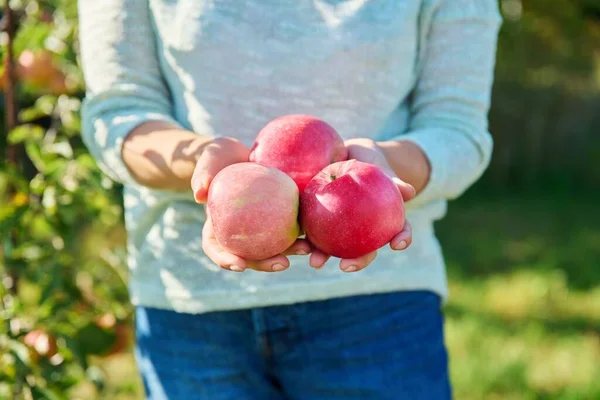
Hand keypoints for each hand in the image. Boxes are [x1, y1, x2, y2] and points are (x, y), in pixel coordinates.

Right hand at [192, 137, 311, 271]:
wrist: (241, 152)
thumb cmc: (219, 156)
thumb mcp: (209, 159)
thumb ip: (202, 173)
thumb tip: (199, 194)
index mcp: (218, 226)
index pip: (216, 248)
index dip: (226, 260)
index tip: (239, 265)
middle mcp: (240, 233)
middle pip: (250, 255)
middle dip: (266, 263)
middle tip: (283, 263)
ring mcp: (260, 227)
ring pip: (274, 246)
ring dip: (291, 251)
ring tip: (307, 249)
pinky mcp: (278, 216)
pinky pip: (290, 226)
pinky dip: (303, 231)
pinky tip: (318, 230)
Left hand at [309, 138, 415, 272]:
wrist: (345, 153)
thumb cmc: (368, 160)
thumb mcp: (379, 165)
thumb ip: (391, 178)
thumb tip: (409, 191)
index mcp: (385, 220)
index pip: (397, 231)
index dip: (401, 239)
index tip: (397, 245)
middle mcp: (365, 230)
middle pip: (364, 250)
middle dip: (357, 261)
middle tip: (346, 266)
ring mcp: (342, 229)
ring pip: (336, 247)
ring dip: (326, 257)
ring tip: (315, 263)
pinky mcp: (320, 222)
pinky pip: (313, 231)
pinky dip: (305, 239)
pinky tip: (297, 243)